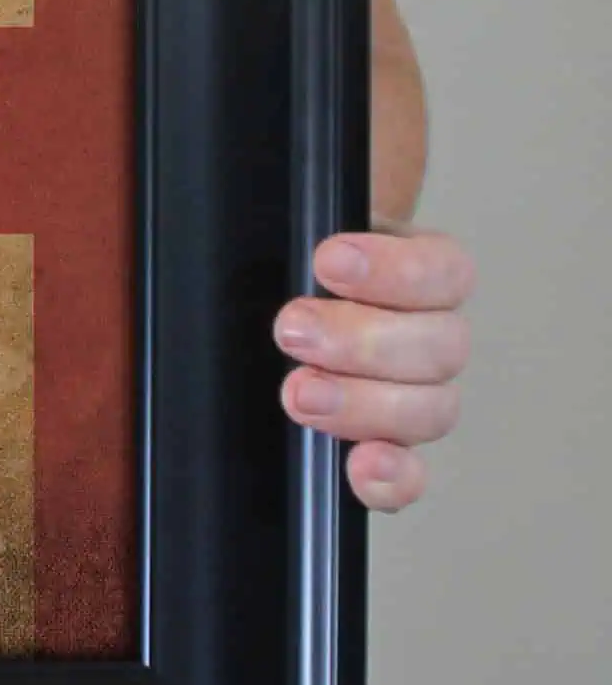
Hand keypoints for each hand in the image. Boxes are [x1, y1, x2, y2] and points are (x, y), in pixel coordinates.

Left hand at [273, 220, 474, 511]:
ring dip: (365, 404)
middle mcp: (422, 335)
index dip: (396, 270)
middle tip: (293, 330)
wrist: (242, 302)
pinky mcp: (381, 448)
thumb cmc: (276, 270)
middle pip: (440, 347)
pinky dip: (392, 478)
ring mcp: (408, 396)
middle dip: (361, 340)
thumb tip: (303, 206)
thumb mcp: (287, 236)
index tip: (329, 260)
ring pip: (431, 408)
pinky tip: (362, 466)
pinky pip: (408, 475)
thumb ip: (300, 230)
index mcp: (412, 272)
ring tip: (299, 391)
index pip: (443, 271)